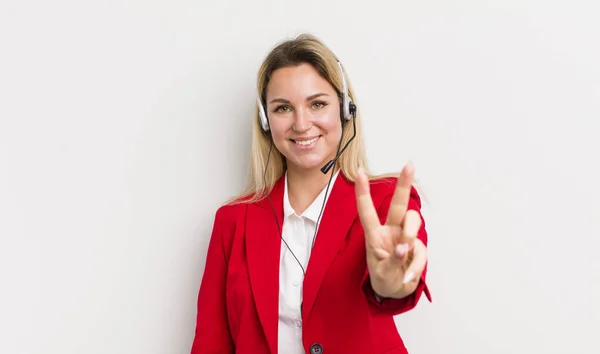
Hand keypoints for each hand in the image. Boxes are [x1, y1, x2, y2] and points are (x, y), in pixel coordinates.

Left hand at [355, 163, 427, 298]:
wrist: (395, 292)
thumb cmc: (384, 278)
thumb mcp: (382, 273)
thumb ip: (393, 260)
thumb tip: (405, 248)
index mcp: (374, 235)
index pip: (367, 211)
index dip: (363, 192)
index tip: (360, 172)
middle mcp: (390, 231)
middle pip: (398, 205)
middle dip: (403, 184)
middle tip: (409, 165)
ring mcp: (405, 238)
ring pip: (413, 223)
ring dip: (410, 235)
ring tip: (404, 256)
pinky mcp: (418, 248)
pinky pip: (421, 252)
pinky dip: (415, 267)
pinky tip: (407, 277)